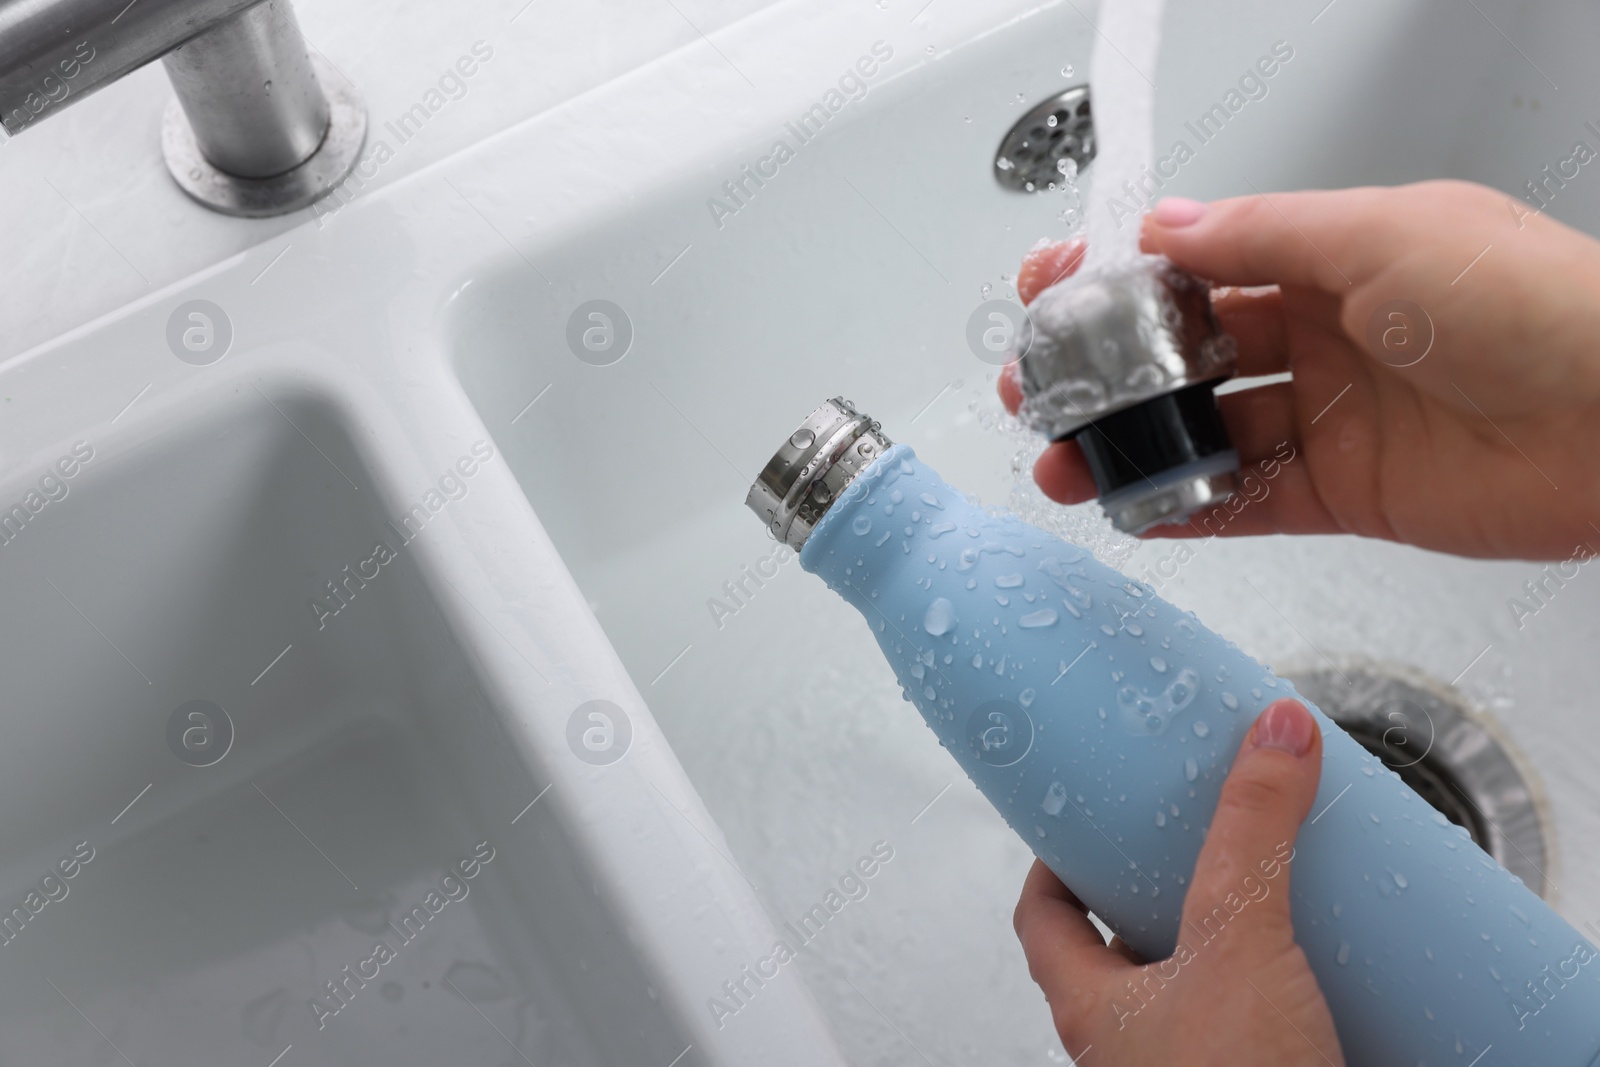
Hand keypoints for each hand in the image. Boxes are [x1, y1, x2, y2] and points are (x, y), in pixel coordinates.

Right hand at [1000, 181, 1599, 560]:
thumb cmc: (1535, 302)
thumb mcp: (1380, 234)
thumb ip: (1261, 235)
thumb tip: (1166, 225)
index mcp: (1330, 257)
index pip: (1198, 263)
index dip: (1121, 275)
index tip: (1054, 286)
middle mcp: (1323, 334)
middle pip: (1186, 354)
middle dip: (1106, 370)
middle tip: (1042, 387)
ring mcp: (1331, 417)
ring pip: (1204, 432)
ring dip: (1131, 446)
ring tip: (1066, 462)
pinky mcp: (1346, 493)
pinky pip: (1246, 502)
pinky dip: (1188, 509)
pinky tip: (1135, 509)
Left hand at [1013, 699, 1343, 1065]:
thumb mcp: (1238, 940)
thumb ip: (1252, 834)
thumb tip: (1273, 736)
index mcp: (1086, 1001)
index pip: (1040, 912)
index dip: (1058, 857)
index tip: (1089, 817)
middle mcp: (1124, 1042)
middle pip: (1118, 944)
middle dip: (1158, 891)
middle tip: (1197, 844)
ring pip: (1188, 988)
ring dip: (1224, 943)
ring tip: (1268, 895)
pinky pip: (1251, 1024)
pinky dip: (1277, 990)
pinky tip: (1322, 974)